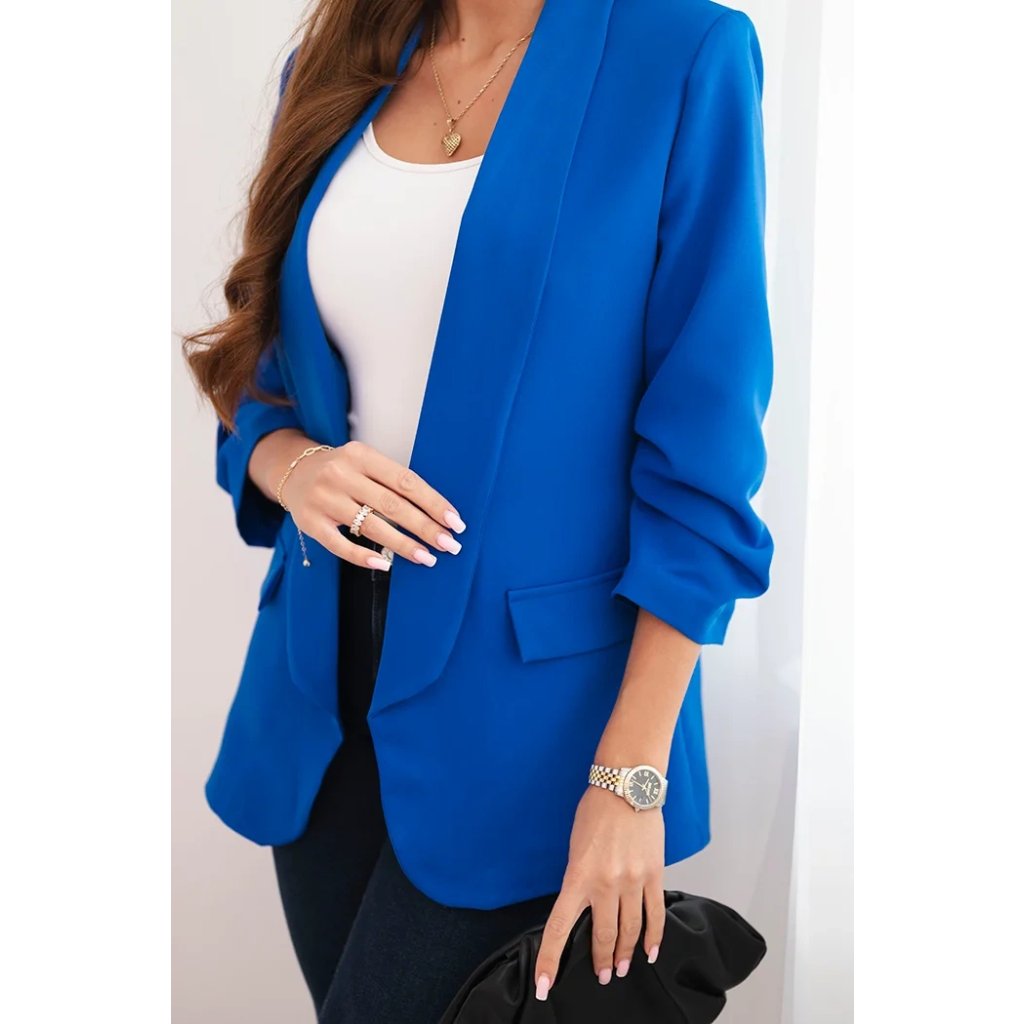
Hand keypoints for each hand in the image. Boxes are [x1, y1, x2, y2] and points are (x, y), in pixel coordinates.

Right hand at [255, 432, 465, 569]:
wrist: (291, 471)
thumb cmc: (342, 471)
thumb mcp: (365, 464)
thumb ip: (393, 483)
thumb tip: (437, 514)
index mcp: (360, 454)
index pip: (405, 481)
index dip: (433, 502)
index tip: (454, 522)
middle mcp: (341, 474)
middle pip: (392, 505)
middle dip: (425, 527)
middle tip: (449, 545)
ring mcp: (323, 499)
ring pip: (370, 526)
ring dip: (403, 545)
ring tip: (427, 558)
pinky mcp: (310, 523)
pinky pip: (340, 545)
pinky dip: (364, 557)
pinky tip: (386, 564)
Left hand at [534, 786, 665, 1000]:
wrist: (626, 787)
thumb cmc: (596, 811)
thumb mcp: (575, 846)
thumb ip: (579, 878)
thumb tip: (585, 904)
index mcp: (578, 876)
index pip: (558, 928)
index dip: (550, 961)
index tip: (544, 986)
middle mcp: (605, 884)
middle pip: (604, 936)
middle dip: (602, 961)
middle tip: (603, 976)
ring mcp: (632, 881)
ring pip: (631, 931)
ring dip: (627, 954)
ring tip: (623, 969)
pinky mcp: (654, 875)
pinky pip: (655, 914)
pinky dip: (654, 937)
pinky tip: (651, 952)